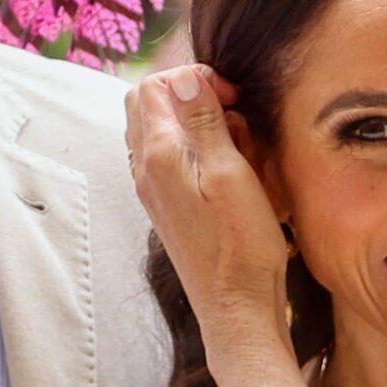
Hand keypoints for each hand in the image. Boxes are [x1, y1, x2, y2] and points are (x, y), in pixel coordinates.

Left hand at [125, 67, 290, 353]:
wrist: (236, 307)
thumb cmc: (241, 244)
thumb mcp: (231, 173)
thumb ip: (204, 122)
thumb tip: (185, 79)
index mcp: (158, 155)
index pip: (155, 86)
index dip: (194, 79)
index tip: (231, 96)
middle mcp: (145, 170)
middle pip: (147, 103)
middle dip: (188, 95)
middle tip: (229, 110)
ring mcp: (152, 190)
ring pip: (156, 130)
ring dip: (191, 123)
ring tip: (231, 140)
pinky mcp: (165, 207)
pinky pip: (168, 159)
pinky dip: (193, 150)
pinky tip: (225, 167)